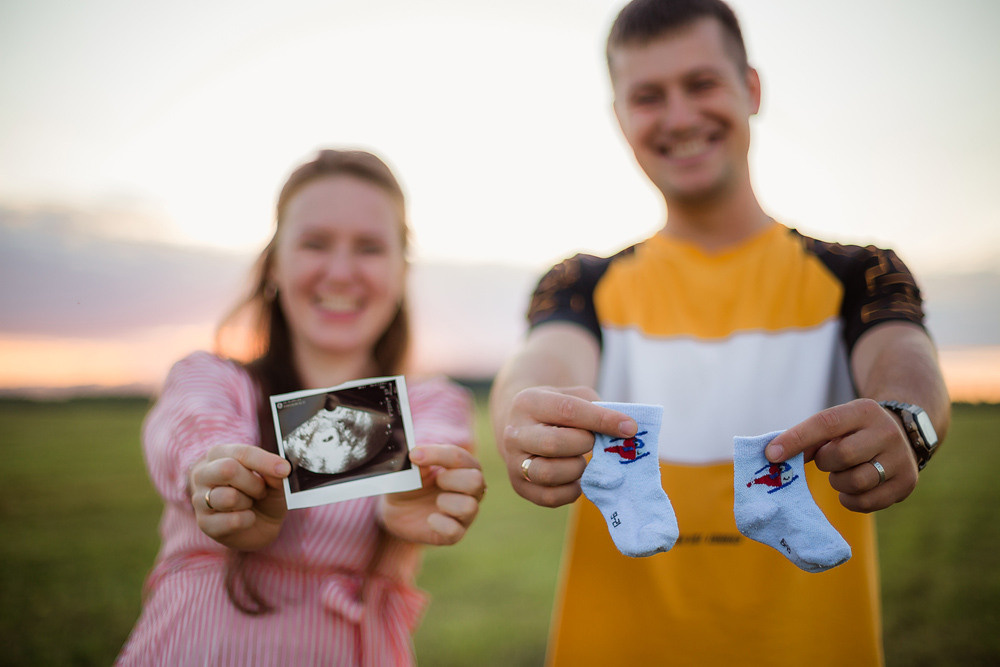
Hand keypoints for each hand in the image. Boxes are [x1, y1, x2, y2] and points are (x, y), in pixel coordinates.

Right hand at [188, 444, 291, 550]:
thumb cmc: (265, 494)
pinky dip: (247, 520)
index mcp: (220, 454)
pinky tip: (247, 518)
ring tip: (250, 503)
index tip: (285, 470)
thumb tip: (282, 469)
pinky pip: (232, 521)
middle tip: (262, 491)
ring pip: (229, 497)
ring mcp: (199, 499)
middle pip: (227, 470)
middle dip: (254, 483)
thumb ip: (275, 473)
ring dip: (249, 502)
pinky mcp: (204, 523)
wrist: (261, 525)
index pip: (241, 453)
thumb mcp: (276, 480)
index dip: (265, 461)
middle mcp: (204, 473)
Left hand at [378, 444, 484, 545]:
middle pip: (476, 481)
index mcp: (464, 467)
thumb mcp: (409, 468)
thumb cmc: (410, 481)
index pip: (460, 457)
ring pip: (469, 507)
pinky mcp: (454, 534)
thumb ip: (416, 462)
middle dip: (451, 479)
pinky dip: (439, 523)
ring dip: (446, 502)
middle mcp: (471, 490)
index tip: (414, 455)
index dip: (438, 454)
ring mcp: (465, 513)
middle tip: (436, 480)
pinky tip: (430, 519)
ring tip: (435, 501)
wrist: (397, 508)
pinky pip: (454, 531)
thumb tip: (419, 455)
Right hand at [497, 386, 636, 507]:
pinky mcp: (520, 486)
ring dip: (577, 468)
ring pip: (549, 473)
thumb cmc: (558, 410)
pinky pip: (551, 497)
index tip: (630, 428)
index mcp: (528, 403)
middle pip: (554, 444)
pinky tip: (578, 477)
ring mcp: (514, 462)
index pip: (568, 410)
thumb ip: (599, 410)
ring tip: (582, 460)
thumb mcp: (574, 397)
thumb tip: (628, 432)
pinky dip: (573, 489)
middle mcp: (514, 433)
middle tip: (593, 442)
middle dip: (584, 444)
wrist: (523, 425)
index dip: (602, 420)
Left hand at [765, 399, 917, 512]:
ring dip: (838, 482)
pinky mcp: (907, 484)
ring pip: (855, 481)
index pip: (825, 423)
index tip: (772, 454)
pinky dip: (850, 499)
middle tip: (827, 460)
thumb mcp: (836, 424)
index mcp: (864, 411)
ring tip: (842, 473)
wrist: (903, 433)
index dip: (796, 439)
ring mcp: (900, 459)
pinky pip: (867, 502)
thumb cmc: (855, 431)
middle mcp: (887, 432)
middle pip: (841, 456)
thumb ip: (808, 437)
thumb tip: (775, 457)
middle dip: (825, 462)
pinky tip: (850, 489)